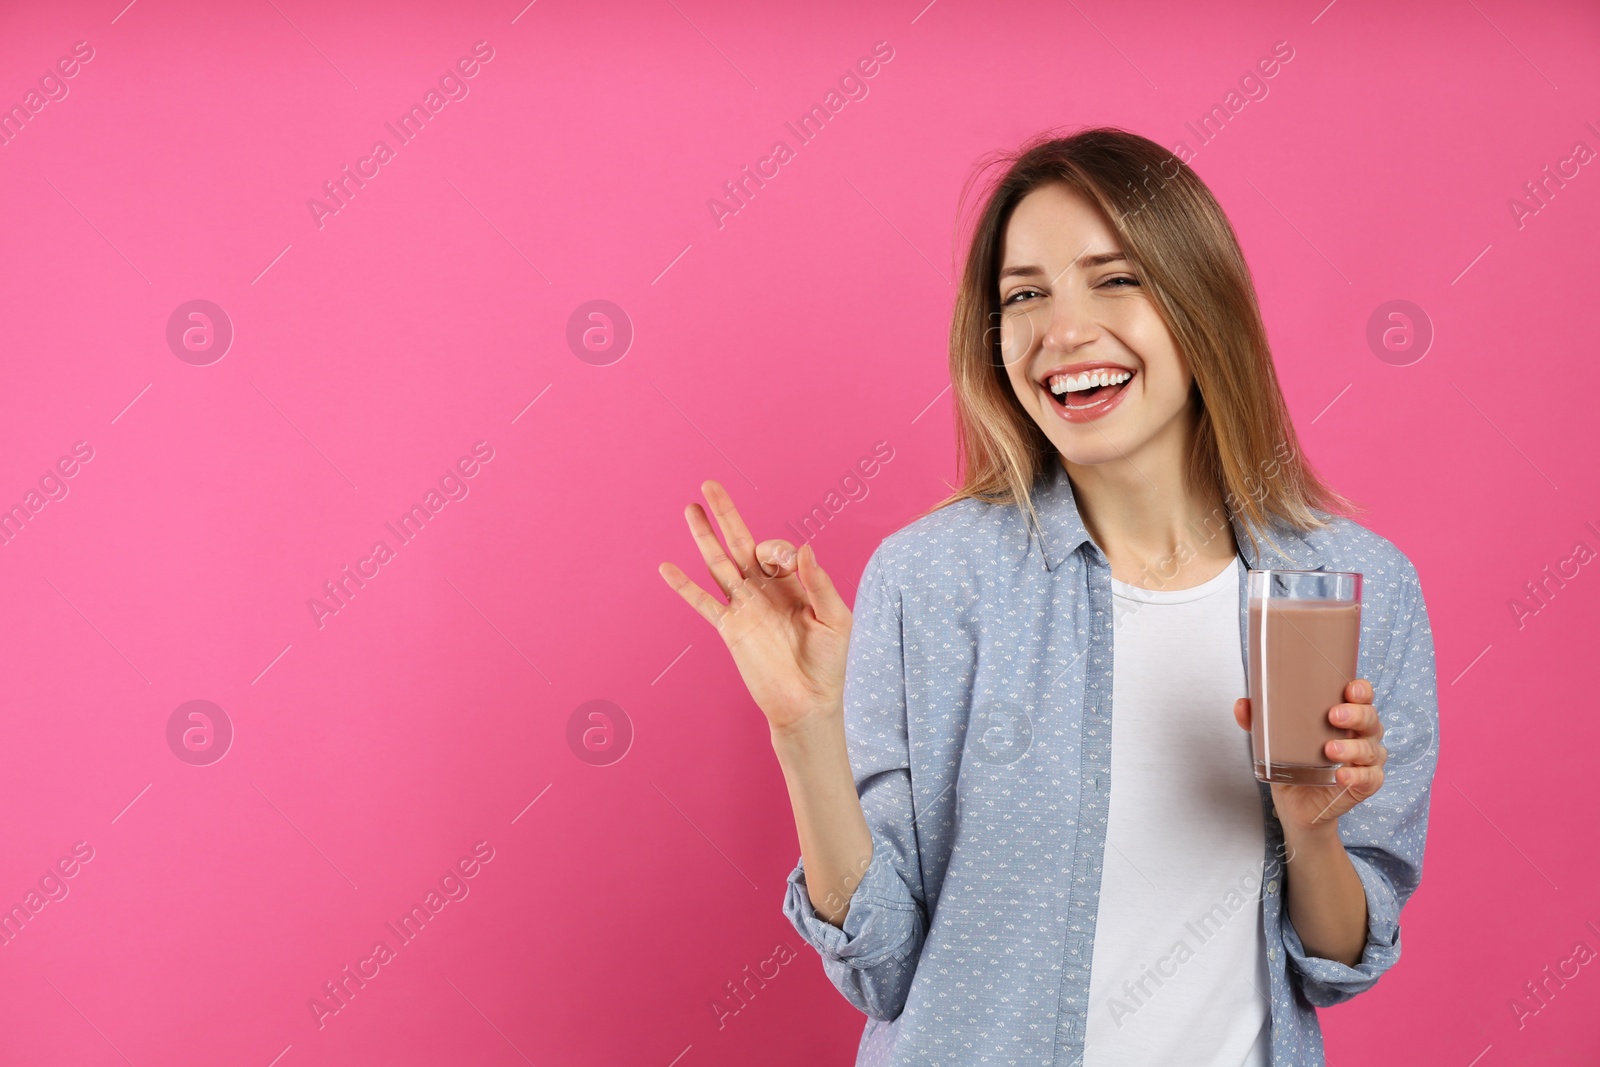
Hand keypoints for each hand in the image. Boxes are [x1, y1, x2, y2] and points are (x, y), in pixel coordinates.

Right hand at [658, 479, 852, 734]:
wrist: (808, 702)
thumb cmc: (829, 663)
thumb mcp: (835, 619)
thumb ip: (819, 584)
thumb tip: (803, 549)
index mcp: (791, 584)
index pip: (774, 551)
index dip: (776, 548)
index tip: (784, 560)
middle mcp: (764, 590)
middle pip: (739, 543)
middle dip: (725, 514)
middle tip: (710, 485)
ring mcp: (744, 607)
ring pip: (718, 564)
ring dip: (703, 537)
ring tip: (690, 508)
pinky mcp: (730, 628)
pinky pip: (703, 603)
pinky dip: (684, 586)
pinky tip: (667, 568)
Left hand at [1232, 678, 1385, 833]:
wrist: (1296, 805)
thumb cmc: (1294, 762)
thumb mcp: (1275, 740)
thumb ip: (1259, 721)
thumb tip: (1242, 704)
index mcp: (1346, 717)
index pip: (1362, 697)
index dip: (1361, 690)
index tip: (1349, 689)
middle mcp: (1361, 736)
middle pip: (1370, 719)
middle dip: (1356, 715)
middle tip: (1333, 716)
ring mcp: (1366, 761)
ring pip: (1371, 749)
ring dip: (1352, 748)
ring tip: (1329, 750)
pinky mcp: (1365, 785)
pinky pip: (1369, 779)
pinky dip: (1357, 777)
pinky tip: (1342, 776)